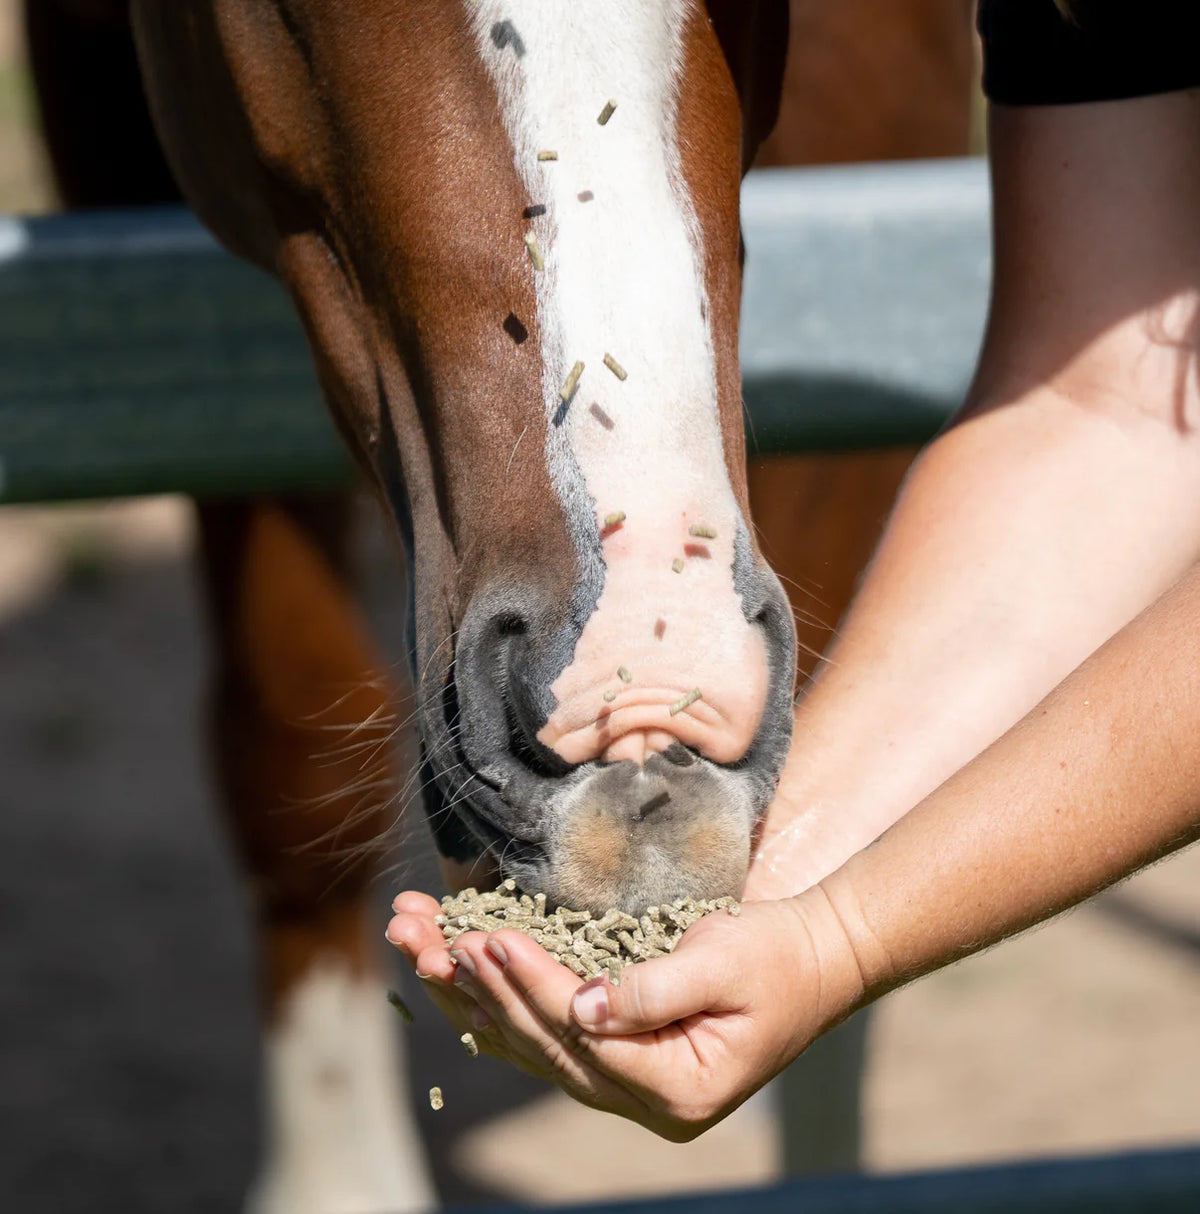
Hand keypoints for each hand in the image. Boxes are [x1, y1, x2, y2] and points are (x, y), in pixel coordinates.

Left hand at [387, 891, 864, 1139]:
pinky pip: (547, 1035)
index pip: (583, 1036)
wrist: (817, 960)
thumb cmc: (779, 956)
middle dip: (478, 984)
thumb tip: (580, 1007)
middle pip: (542, 1046)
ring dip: (472, 992)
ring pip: (532, 1044)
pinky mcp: (622, 1055)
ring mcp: (632, 1085)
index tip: (486, 935)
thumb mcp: (724, 963)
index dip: (531, 983)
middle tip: (421, 934)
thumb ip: (653, 990)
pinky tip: (457, 974)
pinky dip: (501, 1001)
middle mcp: (647, 1102)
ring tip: (417, 945)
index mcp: (680, 1090)